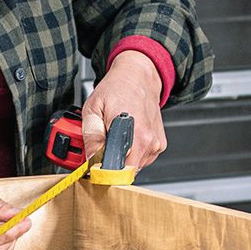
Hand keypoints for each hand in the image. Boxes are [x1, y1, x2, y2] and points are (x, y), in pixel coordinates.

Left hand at [81, 51, 167, 168]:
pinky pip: (142, 160)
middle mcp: (147, 141)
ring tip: (117, 137)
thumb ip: (91, 137)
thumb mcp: (93, 109)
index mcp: (132, 134)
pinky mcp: (159, 145)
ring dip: (122, 158)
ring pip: (133, 167)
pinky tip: (128, 137)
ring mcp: (156, 144)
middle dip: (111, 165)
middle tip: (104, 145)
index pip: (117, 171)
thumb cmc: (117, 88)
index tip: (95, 166)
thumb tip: (90, 160)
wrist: (138, 77)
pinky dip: (132, 153)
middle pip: (124, 172)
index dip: (103, 172)